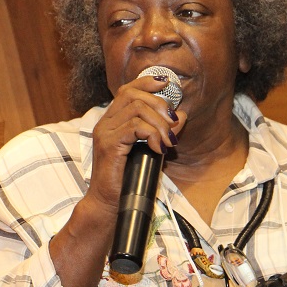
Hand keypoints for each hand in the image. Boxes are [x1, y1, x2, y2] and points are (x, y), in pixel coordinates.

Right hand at [88, 74, 187, 217]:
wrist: (108, 205)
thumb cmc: (127, 181)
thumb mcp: (151, 151)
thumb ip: (163, 132)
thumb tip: (181, 115)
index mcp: (112, 121)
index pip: (127, 89)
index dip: (147, 82)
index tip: (167, 84)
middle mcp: (105, 123)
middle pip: (133, 95)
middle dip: (159, 105)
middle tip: (173, 124)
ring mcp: (104, 133)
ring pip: (137, 109)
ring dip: (159, 123)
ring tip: (168, 141)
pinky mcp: (109, 145)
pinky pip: (135, 127)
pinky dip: (152, 134)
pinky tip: (159, 149)